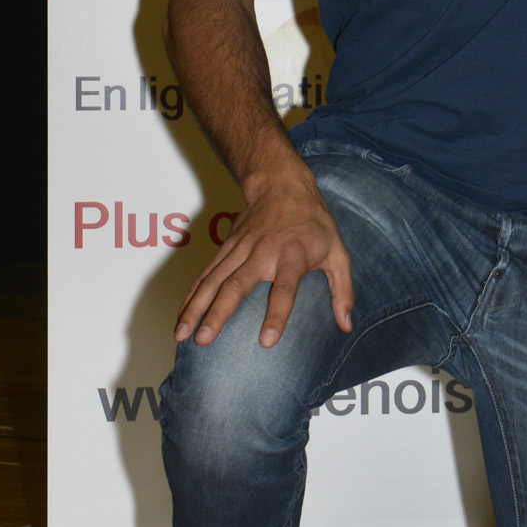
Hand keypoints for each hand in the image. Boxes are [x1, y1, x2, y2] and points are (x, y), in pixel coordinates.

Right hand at [174, 165, 353, 348]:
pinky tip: (181, 316)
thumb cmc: (314, 224)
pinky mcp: (225, 247)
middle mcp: (262, 252)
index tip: (265, 342)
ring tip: (181, 335)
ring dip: (195, 307)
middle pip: (236, 285)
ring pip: (213, 280)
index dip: (276, 315)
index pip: (284, 289)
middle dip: (218, 314)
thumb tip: (345, 325)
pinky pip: (205, 274)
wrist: (281, 185)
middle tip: (203, 340)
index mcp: (293, 255)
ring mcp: (239, 249)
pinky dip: (191, 295)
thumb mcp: (338, 252)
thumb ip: (342, 290)